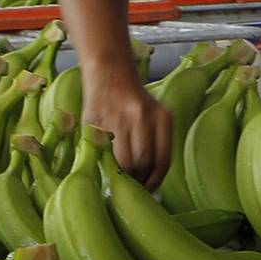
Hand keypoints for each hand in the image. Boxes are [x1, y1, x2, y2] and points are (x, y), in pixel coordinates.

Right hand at [82, 70, 173, 189]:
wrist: (109, 70)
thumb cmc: (132, 99)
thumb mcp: (153, 115)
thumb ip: (154, 141)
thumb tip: (148, 177)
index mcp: (162, 117)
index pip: (163, 159)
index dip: (156, 179)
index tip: (150, 189)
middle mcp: (143, 117)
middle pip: (143, 163)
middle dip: (138, 179)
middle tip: (133, 185)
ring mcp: (119, 119)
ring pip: (123, 160)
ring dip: (121, 174)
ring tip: (120, 176)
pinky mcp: (98, 121)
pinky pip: (103, 150)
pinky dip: (105, 160)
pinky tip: (106, 161)